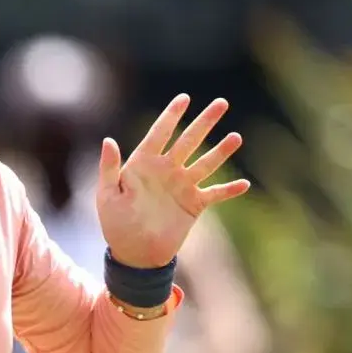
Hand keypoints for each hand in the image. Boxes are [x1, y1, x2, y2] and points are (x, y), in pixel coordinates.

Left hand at [97, 94, 249, 268]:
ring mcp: (182, 186)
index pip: (159, 133)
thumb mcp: (108, 195)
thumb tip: (108, 140)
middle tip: (222, 103)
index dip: (171, 116)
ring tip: (236, 138)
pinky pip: (215, 194)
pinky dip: (229, 190)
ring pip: (206, 163)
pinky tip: (244, 184)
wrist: (134, 253)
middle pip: (189, 140)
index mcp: (143, 164)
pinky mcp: (194, 205)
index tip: (184, 99)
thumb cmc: (115, 223)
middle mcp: (166, 170)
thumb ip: (109, 168)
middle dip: (205, 122)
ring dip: (221, 151)